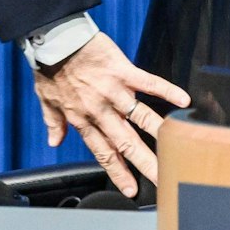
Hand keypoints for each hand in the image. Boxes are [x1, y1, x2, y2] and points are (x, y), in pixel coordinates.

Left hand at [31, 32, 189, 195]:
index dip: (118, 172)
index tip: (132, 189)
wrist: (53, 40)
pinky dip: (166, 90)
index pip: (104, 152)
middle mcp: (100, 110)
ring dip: (159, 134)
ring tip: (178, 149)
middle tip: (163, 180)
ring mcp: (113, 91)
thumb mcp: (46, 99)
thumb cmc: (49, 68)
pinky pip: (148, 82)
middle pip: (126, 143)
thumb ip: (53, 122)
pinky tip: (184, 100)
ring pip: (140, 118)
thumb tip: (54, 142)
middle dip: (145, 164)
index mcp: (83, 119)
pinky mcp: (122, 70)